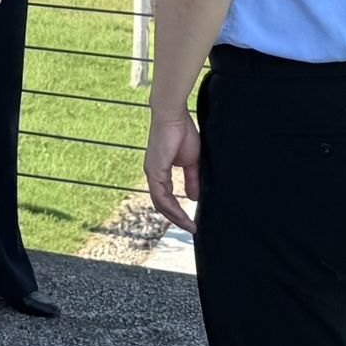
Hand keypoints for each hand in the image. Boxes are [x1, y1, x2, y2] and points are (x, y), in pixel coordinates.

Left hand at [144, 110, 201, 235]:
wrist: (174, 116)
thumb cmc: (181, 132)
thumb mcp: (191, 162)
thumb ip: (191, 180)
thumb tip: (193, 197)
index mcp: (160, 172)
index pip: (166, 198)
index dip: (178, 212)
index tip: (191, 222)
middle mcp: (153, 174)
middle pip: (162, 204)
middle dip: (177, 218)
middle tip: (191, 228)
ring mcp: (152, 173)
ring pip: (160, 203)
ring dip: (175, 216)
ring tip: (189, 226)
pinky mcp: (154, 170)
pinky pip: (160, 196)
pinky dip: (171, 207)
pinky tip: (182, 215)